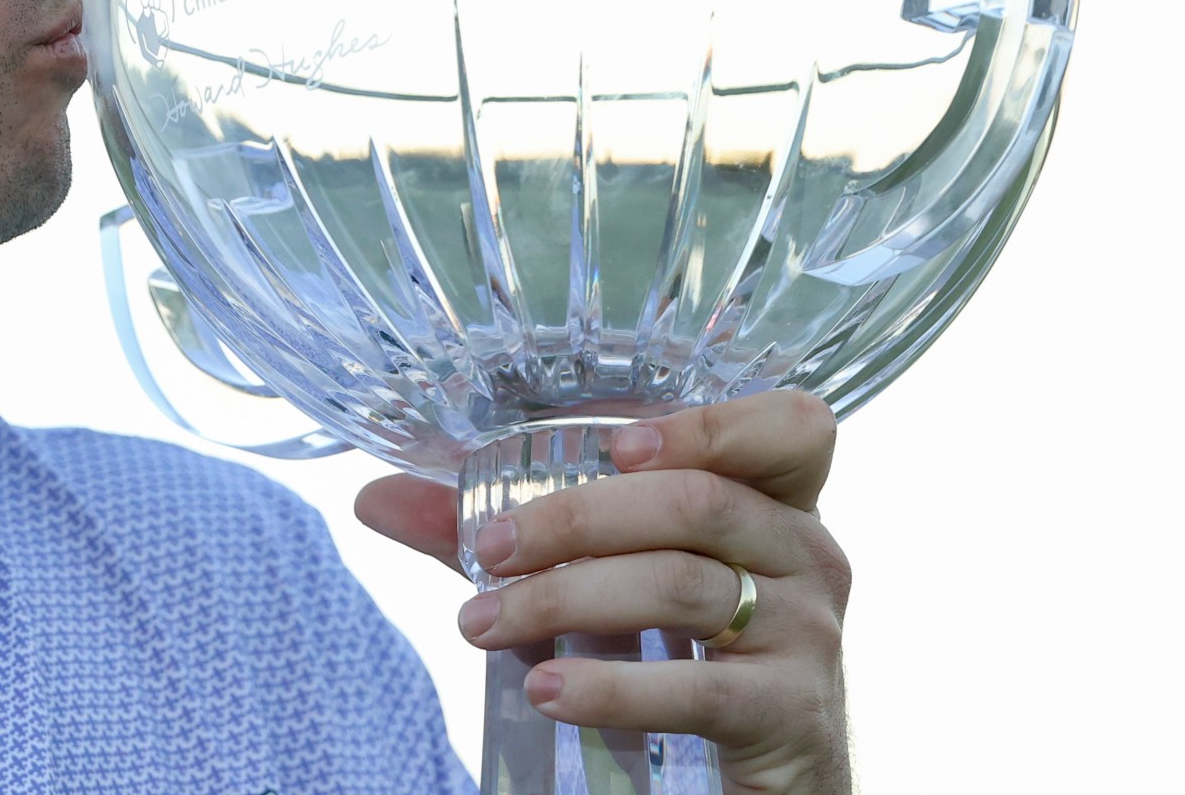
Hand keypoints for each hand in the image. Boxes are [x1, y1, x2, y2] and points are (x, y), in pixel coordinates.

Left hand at [355, 391, 851, 794]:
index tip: (612, 447)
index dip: (708, 424)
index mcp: (775, 503)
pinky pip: (697, 689)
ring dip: (565, 600)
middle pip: (694, 503)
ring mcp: (809, 635)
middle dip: (574, 520)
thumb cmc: (682, 655)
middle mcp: (809, 555)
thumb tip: (376, 498)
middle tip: (488, 549)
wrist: (763, 779)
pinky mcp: (790, 714)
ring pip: (681, 588)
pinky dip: (613, 687)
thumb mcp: (607, 579)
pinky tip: (547, 689)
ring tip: (482, 623)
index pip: (789, 428)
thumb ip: (509, 534)